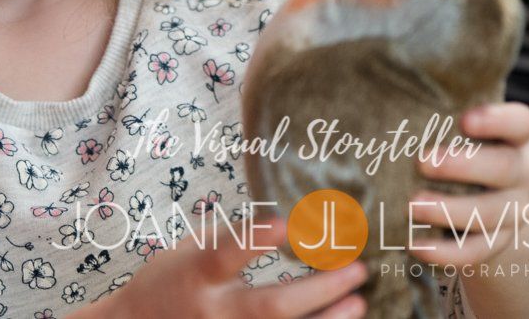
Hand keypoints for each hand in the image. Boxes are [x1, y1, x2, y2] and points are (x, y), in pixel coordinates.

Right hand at [94, 217, 367, 317]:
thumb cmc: (170, 280)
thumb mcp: (190, 248)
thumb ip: (233, 236)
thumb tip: (291, 218)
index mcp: (196, 274)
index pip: (225, 255)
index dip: (255, 240)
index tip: (288, 224)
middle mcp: (212, 312)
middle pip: (269, 307)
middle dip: (318, 289)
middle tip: (356, 268)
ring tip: (359, 302)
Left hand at [409, 101, 528, 265]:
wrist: (485, 194)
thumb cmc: (458, 142)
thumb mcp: (457, 123)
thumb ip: (436, 110)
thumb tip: (386, 89)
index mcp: (516, 135)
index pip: (520, 122)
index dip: (497, 120)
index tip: (463, 119)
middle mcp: (523, 171)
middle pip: (506, 168)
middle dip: (464, 166)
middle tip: (422, 161)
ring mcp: (514, 210)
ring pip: (491, 214)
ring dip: (449, 211)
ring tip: (411, 206)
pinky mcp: (498, 242)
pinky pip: (476, 251)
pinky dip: (446, 252)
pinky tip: (415, 245)